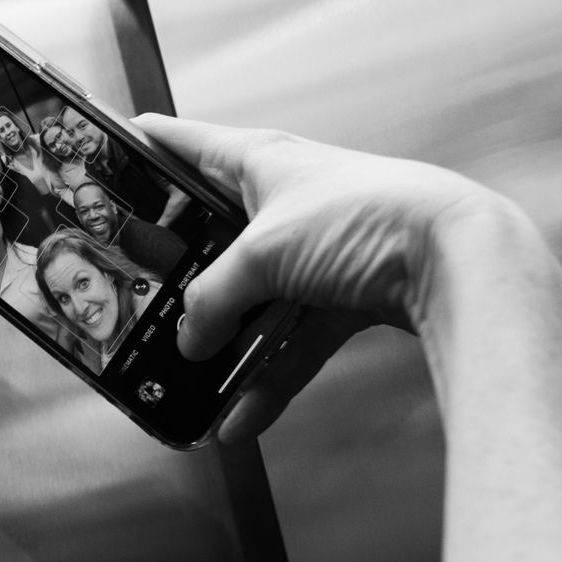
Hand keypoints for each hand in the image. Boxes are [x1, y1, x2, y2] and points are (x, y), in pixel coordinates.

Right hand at [133, 114, 506, 443]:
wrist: (459, 260)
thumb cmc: (365, 220)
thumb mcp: (263, 256)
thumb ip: (212, 299)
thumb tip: (190, 340)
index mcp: (260, 160)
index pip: (185, 142)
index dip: (142, 147)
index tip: (102, 162)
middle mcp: (286, 199)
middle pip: (214, 236)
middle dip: (178, 275)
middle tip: (134, 300)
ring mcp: (318, 251)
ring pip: (254, 300)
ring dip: (226, 346)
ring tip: (187, 384)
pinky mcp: (347, 297)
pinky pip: (293, 342)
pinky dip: (268, 379)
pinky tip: (239, 419)